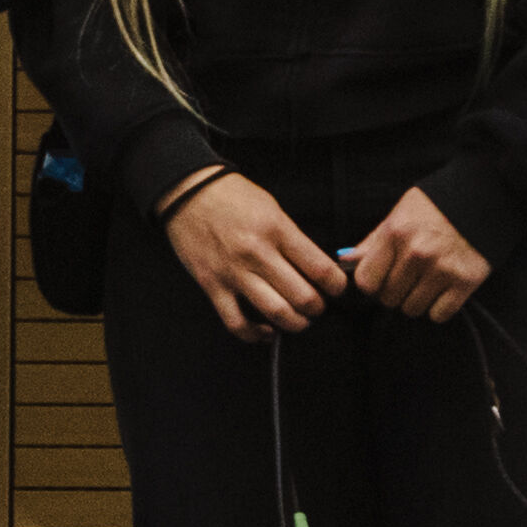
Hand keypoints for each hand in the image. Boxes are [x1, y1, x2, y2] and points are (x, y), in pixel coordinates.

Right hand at [160, 168, 342, 338]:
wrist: (188, 192)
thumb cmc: (233, 196)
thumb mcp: (272, 208)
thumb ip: (293, 238)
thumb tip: (317, 267)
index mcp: (277, 230)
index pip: (320, 268)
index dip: (337, 286)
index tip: (338, 288)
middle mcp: (258, 254)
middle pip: (303, 297)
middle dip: (318, 308)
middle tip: (318, 306)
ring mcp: (234, 273)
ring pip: (276, 313)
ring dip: (295, 324)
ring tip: (299, 320)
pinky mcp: (212, 286)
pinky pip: (237, 323)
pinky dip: (256, 335)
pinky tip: (267, 332)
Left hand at [347, 188, 498, 323]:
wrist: (484, 196)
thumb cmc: (437, 205)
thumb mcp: (400, 213)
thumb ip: (373, 240)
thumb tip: (346, 260)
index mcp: (396, 233)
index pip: (366, 281)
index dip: (372, 283)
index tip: (381, 278)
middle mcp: (417, 253)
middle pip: (389, 299)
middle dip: (395, 292)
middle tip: (408, 278)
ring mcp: (442, 269)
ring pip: (412, 309)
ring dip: (416, 301)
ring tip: (426, 282)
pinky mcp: (465, 282)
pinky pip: (439, 314)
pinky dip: (438, 308)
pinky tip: (442, 290)